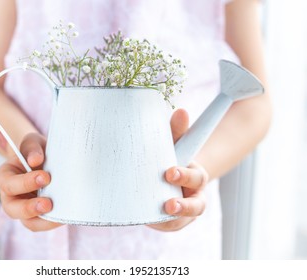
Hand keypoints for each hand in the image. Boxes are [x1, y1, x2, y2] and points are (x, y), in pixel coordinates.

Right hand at [0, 132, 60, 230]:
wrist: (45, 158)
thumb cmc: (36, 151)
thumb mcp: (32, 142)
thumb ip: (32, 148)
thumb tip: (35, 160)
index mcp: (5, 176)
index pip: (9, 183)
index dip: (25, 183)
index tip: (45, 176)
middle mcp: (11, 196)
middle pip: (12, 209)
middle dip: (30, 208)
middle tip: (48, 203)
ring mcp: (24, 208)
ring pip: (28, 222)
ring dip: (42, 221)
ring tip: (58, 216)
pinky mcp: (39, 215)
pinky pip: (43, 224)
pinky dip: (53, 222)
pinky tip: (65, 216)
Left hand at [148, 109, 207, 231]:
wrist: (169, 176)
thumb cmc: (171, 156)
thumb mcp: (173, 143)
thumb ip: (176, 131)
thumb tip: (181, 111)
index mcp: (196, 177)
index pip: (197, 178)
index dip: (185, 176)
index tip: (169, 171)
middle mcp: (193, 197)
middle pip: (196, 206)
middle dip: (183, 206)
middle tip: (168, 204)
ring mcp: (182, 212)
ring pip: (181, 221)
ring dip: (172, 220)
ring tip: (157, 218)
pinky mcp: (169, 221)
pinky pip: (165, 226)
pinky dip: (157, 224)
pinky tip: (144, 220)